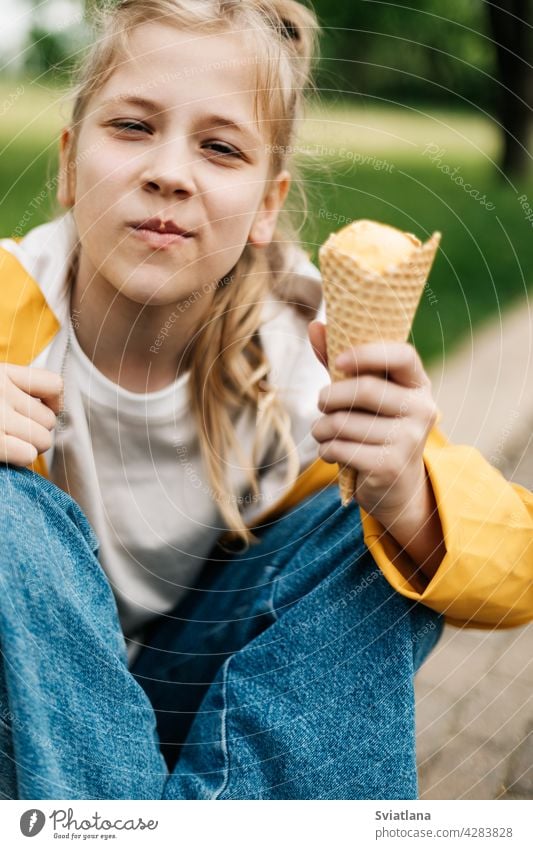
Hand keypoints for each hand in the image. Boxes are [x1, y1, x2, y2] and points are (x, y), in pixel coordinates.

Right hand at [0, 364, 62, 465]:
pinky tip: (5, 455)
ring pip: (43, 440)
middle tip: (15, 436)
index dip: (53, 403)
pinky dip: (19, 458)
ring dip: (29, 447)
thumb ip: (15, 390)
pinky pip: (27, 454)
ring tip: (8, 444)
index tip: (40, 410)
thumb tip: (55, 408)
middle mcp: (1, 390)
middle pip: (49, 420)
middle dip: (36, 432)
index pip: (54, 385)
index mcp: (1, 373)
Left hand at [308, 320, 444, 579]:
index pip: (401, 355)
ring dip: (322, 428)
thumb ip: (340, 362)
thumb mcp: (363, 395)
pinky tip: (332, 452)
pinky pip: (341, 448)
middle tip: (321, 403)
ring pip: (345, 422)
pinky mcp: (391, 466)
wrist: (396, 488)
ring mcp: (409, 439)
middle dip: (330, 396)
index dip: (366, 354)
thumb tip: (315, 325)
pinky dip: (326, 449)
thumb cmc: (375, 429)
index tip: (338, 362)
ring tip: (324, 432)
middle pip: (365, 389)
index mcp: (418, 383)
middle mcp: (422, 409)